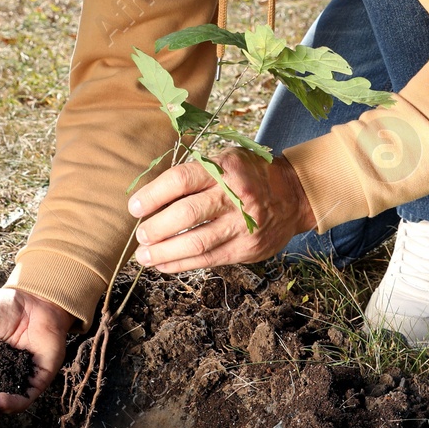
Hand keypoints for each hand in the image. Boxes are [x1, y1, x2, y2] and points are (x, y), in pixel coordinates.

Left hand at [127, 150, 315, 271]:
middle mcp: (235, 195)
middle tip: (140, 236)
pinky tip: (164, 265)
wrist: (294, 194)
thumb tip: (153, 198)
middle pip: (186, 213)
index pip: (181, 180)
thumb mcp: (226, 161)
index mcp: (225, 169)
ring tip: (144, 256)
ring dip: (164, 252)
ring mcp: (243, 224)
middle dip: (156, 228)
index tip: (134, 208)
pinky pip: (209, 259)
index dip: (153, 195)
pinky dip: (182, 264)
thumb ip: (196, 175)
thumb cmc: (249, 176)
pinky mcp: (247, 248)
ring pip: (196, 242)